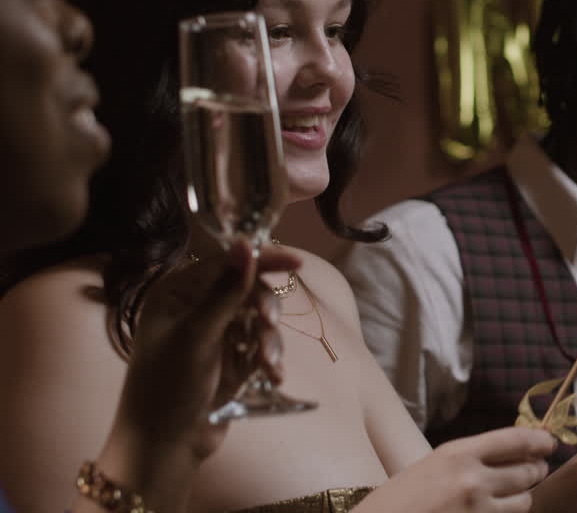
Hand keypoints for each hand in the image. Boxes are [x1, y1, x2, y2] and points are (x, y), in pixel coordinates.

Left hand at [96, 241, 296, 502]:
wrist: (164, 448)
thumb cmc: (168, 387)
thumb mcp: (197, 336)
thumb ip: (225, 291)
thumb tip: (246, 243)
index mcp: (177, 295)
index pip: (225, 263)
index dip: (261, 260)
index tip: (296, 261)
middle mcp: (196, 310)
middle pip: (249, 290)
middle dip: (264, 309)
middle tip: (269, 324)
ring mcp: (216, 336)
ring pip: (260, 321)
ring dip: (269, 341)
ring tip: (267, 366)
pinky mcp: (233, 361)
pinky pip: (262, 347)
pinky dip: (270, 360)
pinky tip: (272, 377)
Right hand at [381, 427, 555, 511]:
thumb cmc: (399, 501)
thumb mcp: (433, 466)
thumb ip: (470, 458)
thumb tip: (512, 451)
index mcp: (458, 453)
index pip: (516, 439)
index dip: (541, 440)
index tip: (550, 443)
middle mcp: (472, 479)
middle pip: (529, 470)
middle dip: (536, 470)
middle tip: (534, 470)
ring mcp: (478, 511)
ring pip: (525, 501)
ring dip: (523, 498)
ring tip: (511, 496)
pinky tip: (493, 512)